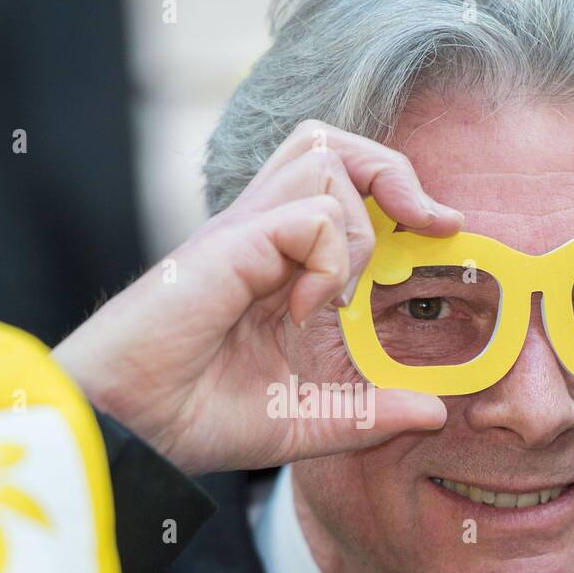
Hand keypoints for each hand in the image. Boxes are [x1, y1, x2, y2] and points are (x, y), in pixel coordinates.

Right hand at [53, 120, 462, 474]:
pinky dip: (329, 260)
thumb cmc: (194, 418)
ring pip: (322, 158)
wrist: (131, 430)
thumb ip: (367, 414)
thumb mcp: (303, 423)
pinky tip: (305, 311)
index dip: (398, 192)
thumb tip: (434, 412)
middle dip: (390, 170)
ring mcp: (243, 236)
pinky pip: (312, 215)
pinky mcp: (231, 246)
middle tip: (424, 224)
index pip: (340, 184)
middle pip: (328, 142)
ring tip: (339, 292)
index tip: (442, 229)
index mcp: (276, 265)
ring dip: (357, 223)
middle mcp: (261, 237)